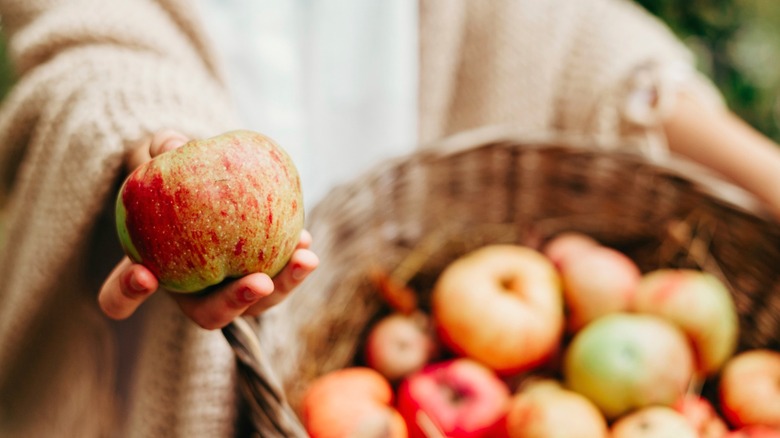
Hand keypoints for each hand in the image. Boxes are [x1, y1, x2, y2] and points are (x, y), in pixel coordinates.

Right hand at [98, 130, 318, 328]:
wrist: (208, 183)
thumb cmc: (177, 173)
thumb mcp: (164, 157)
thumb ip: (162, 149)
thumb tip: (173, 144)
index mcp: (149, 272)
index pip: (120, 298)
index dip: (127, 293)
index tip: (142, 274)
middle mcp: (190, 293)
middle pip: (208, 315)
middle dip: (234, 303)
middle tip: (258, 282)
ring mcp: (228, 291)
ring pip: (255, 305)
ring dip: (284, 287)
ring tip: (305, 258)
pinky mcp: (261, 279)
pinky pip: (279, 279)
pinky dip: (295, 265)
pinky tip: (306, 242)